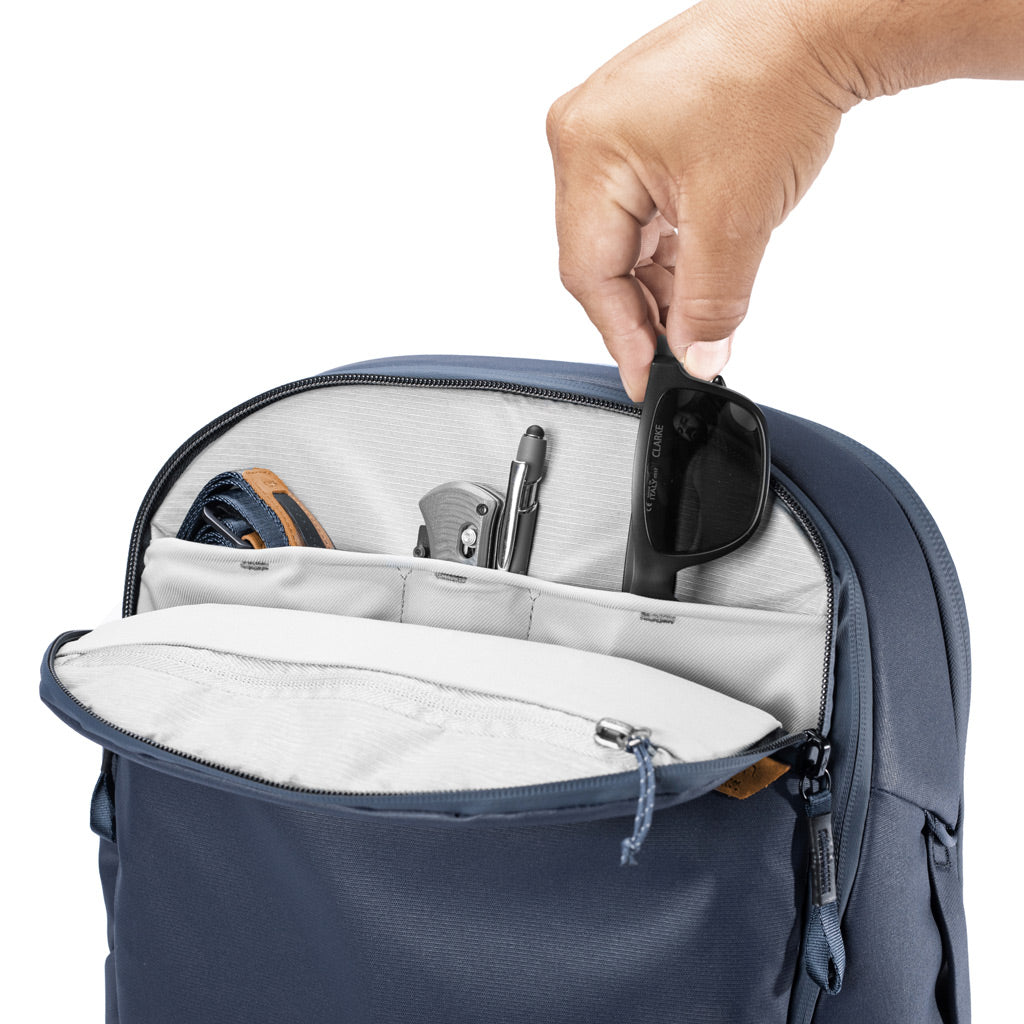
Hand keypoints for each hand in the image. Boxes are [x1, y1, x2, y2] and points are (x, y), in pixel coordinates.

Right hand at [547, 0, 857, 397]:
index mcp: (586, 149)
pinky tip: (698, 267)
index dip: (622, 337)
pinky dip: (670, 244)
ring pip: (622, 236)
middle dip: (646, 308)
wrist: (821, 19)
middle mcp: (584, 133)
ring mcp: (609, 125)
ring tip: (702, 309)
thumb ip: (711, 304)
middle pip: (600, 257)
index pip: (591, 274)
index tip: (645, 376)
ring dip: (661, 279)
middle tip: (683, 349)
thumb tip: (696, 354)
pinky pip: (639, 206)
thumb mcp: (738, 218)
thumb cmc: (777, 79)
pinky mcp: (638, 125)